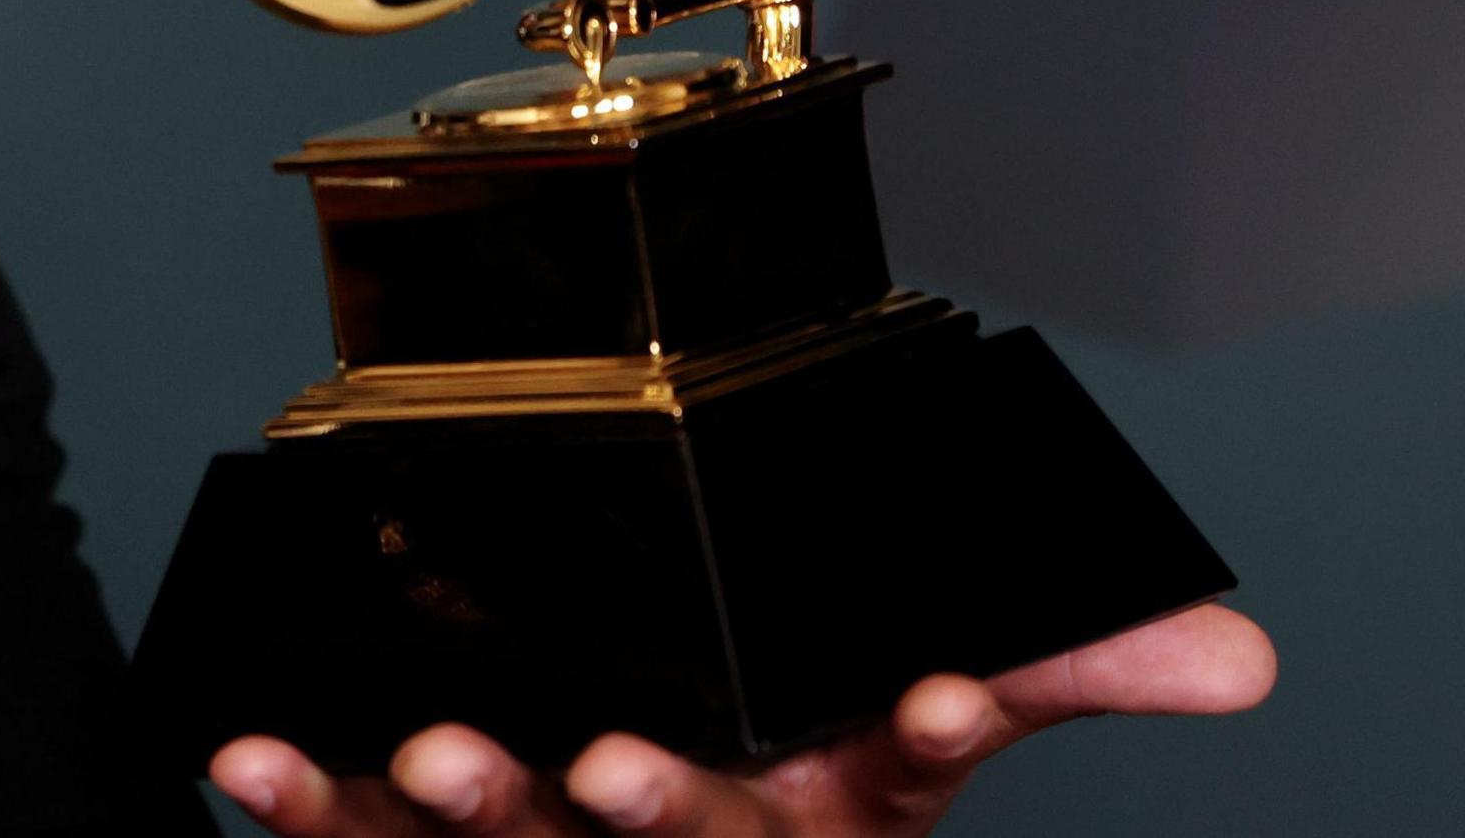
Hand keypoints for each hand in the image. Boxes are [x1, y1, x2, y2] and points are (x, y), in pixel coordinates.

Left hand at [209, 603, 1271, 836]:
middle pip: (679, 825)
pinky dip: (299, 801)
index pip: (892, 769)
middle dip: (653, 801)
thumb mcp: (901, 732)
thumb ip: (1049, 668)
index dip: (923, 728)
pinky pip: (351, 836)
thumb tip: (1237, 664)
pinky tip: (247, 757)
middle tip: (616, 767)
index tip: (941, 696)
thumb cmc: (759, 791)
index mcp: (810, 802)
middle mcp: (681, 831)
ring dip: (475, 802)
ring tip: (436, 755)